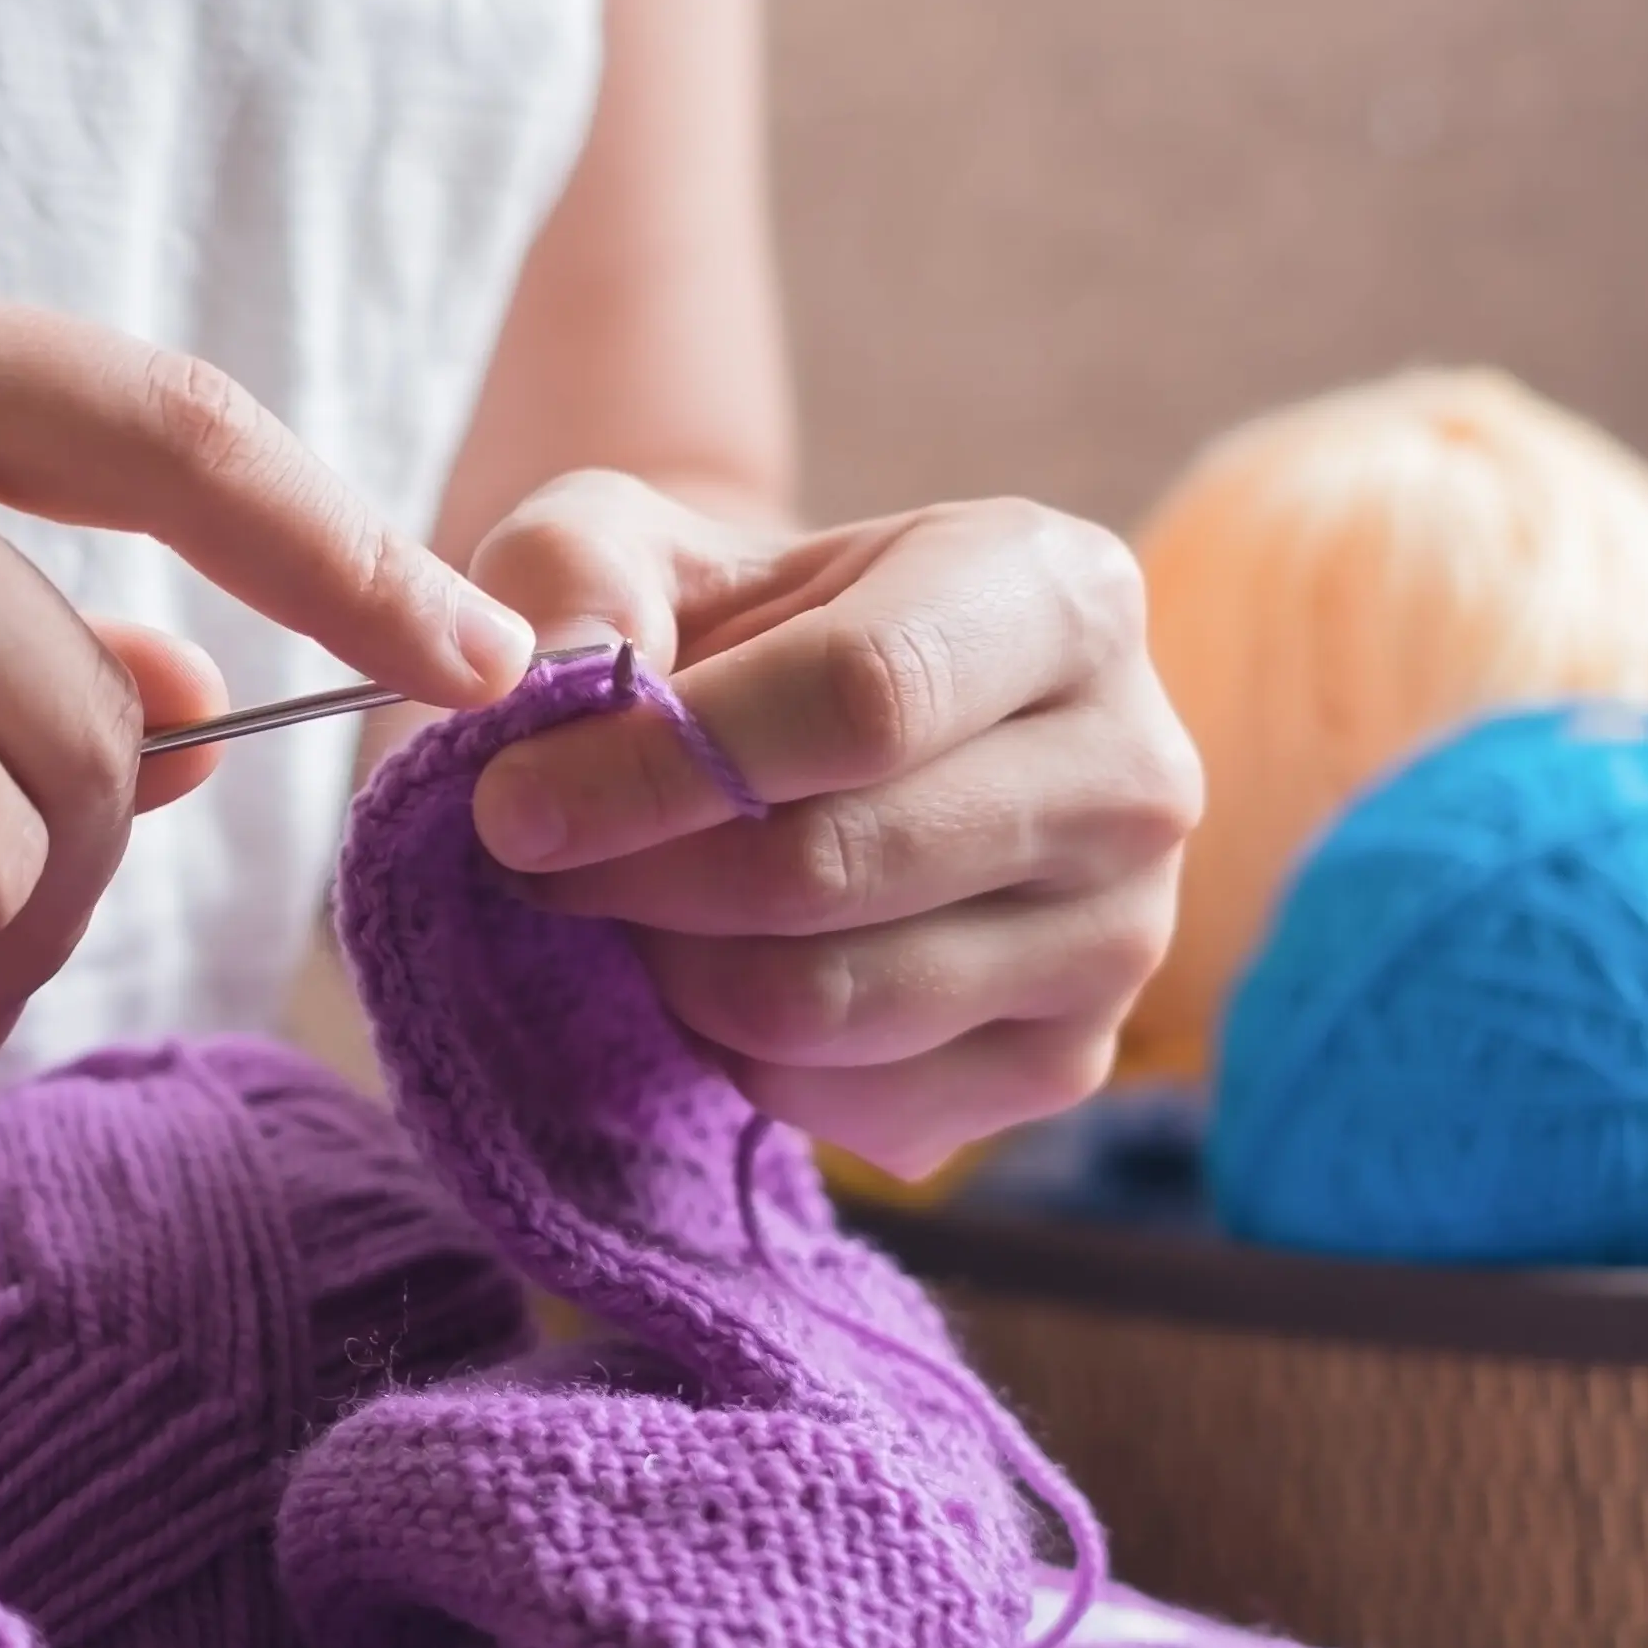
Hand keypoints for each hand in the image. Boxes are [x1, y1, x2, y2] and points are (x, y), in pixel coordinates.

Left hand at [460, 469, 1198, 1175]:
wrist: (815, 746)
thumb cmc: (731, 632)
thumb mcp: (634, 547)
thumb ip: (578, 573)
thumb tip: (565, 670)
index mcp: (1060, 596)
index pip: (863, 698)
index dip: (663, 768)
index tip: (514, 804)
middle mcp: (1134, 770)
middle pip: (839, 866)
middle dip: (641, 878)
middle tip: (541, 865)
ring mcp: (1120, 933)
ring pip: (832, 1002)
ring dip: (676, 970)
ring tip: (634, 907)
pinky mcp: (1068, 1062)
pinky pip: (850, 1100)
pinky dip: (736, 1057)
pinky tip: (719, 975)